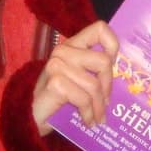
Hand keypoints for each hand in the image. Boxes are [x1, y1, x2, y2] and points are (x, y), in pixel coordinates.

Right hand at [31, 21, 119, 135]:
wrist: (29, 119)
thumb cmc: (57, 99)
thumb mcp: (77, 79)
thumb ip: (93, 70)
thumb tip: (121, 76)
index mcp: (72, 45)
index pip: (99, 29)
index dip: (112, 45)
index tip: (113, 65)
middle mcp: (63, 51)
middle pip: (103, 61)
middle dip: (108, 86)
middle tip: (106, 103)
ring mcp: (57, 65)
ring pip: (94, 84)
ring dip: (99, 106)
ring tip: (99, 118)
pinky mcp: (55, 82)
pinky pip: (84, 98)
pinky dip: (89, 113)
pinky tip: (88, 121)